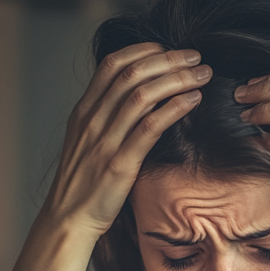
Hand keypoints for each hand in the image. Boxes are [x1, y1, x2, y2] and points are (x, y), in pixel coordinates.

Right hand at [0, 44, 210, 270]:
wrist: (68, 220)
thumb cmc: (81, 184)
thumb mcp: (85, 142)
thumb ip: (104, 118)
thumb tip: (135, 98)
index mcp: (83, 112)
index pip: (112, 65)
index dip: (144, 51)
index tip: (168, 50)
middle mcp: (92, 121)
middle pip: (132, 74)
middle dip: (168, 60)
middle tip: (195, 57)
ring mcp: (105, 142)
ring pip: (143, 95)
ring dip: (177, 79)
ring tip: (201, 75)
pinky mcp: (120, 164)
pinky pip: (151, 127)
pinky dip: (175, 108)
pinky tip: (193, 101)